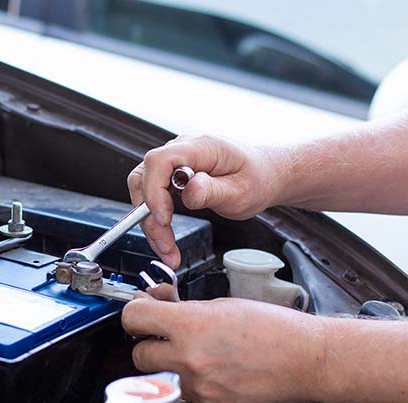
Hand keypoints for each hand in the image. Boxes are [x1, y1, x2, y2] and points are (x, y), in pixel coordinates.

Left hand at [121, 295, 327, 402]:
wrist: (309, 361)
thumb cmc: (274, 330)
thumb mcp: (222, 305)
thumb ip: (182, 309)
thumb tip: (154, 303)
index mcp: (190, 326)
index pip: (133, 319)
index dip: (135, 316)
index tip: (141, 318)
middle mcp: (189, 359)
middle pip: (139, 355)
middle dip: (151, 346)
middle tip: (171, 342)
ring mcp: (198, 390)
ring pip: (161, 381)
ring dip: (173, 371)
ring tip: (203, 362)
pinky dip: (196, 394)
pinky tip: (218, 381)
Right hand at [127, 135, 290, 268]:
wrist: (265, 175)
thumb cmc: (257, 179)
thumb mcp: (241, 191)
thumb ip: (213, 191)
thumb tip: (189, 189)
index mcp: (201, 147)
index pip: (160, 161)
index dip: (154, 191)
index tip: (164, 219)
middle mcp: (183, 150)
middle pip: (144, 178)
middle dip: (148, 216)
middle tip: (165, 245)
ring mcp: (175, 162)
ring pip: (144, 190)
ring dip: (149, 222)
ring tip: (166, 248)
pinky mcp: (172, 176)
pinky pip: (153, 197)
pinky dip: (155, 220)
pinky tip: (166, 238)